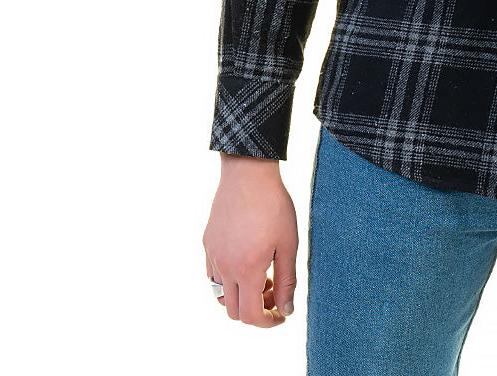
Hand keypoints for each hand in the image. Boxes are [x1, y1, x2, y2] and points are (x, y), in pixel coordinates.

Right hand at [203, 156, 298, 327]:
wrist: (248, 173)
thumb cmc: (274, 205)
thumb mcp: (288, 243)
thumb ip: (288, 281)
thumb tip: (286, 310)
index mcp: (247, 269)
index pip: (251, 316)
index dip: (268, 322)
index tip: (282, 314)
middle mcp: (225, 267)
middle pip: (234, 312)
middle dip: (256, 311)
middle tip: (275, 290)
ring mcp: (212, 255)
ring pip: (221, 295)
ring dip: (241, 296)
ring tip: (262, 274)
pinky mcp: (207, 243)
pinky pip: (213, 275)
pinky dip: (228, 280)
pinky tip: (246, 261)